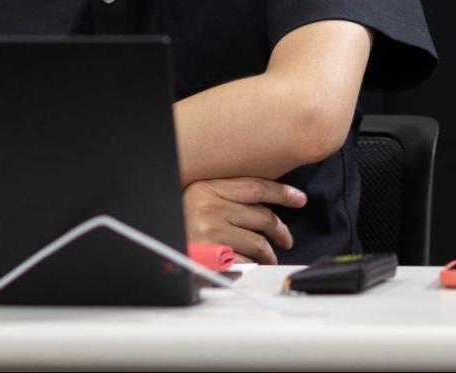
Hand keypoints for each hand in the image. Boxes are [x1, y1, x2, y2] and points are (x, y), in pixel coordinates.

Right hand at [181, 177, 305, 265]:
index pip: (256, 187)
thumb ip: (224, 196)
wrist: (157, 248)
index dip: (282, 193)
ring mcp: (211, 234)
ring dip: (269, 254)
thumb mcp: (196, 201)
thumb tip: (264, 203)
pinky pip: (247, 263)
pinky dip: (254, 267)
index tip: (298, 199)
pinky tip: (252, 267)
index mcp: (207, 189)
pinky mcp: (213, 259)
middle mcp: (209, 208)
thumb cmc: (178, 225)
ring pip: (259, 243)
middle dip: (280, 230)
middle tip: (286, 238)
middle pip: (262, 216)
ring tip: (269, 258)